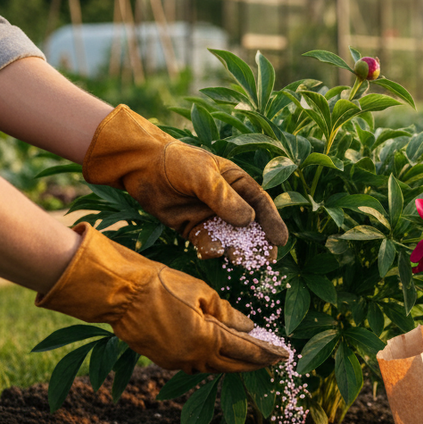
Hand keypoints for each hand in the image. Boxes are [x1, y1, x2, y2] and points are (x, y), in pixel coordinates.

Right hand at [37, 223, 286, 372]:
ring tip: (250, 355)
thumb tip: (249, 327)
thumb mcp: (201, 293)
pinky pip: (195, 364)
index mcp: (207, 340)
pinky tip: (219, 351)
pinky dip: (212, 359)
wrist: (118, 293)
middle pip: (233, 366)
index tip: (284, 354)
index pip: (247, 351)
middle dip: (255, 363)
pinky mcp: (163, 359)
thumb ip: (228, 313)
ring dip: (233, 362)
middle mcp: (193, 357)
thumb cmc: (160, 284)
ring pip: (213, 367)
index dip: (267, 352)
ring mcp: (176, 361)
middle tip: (272, 358)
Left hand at [82, 106, 287, 260]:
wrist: (142, 166)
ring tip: (237, 259)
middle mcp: (229, 202)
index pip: (261, 205)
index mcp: (238, 183)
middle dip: (257, 243)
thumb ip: (224, 198)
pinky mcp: (193, 229)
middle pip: (249, 226)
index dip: (272, 223)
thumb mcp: (204, 176)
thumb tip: (248, 222)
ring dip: (235, 249)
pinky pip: (207, 243)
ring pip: (229, 238)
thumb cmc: (178, 163)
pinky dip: (211, 249)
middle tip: (264, 260)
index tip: (280, 241)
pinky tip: (211, 252)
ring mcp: (211, 217)